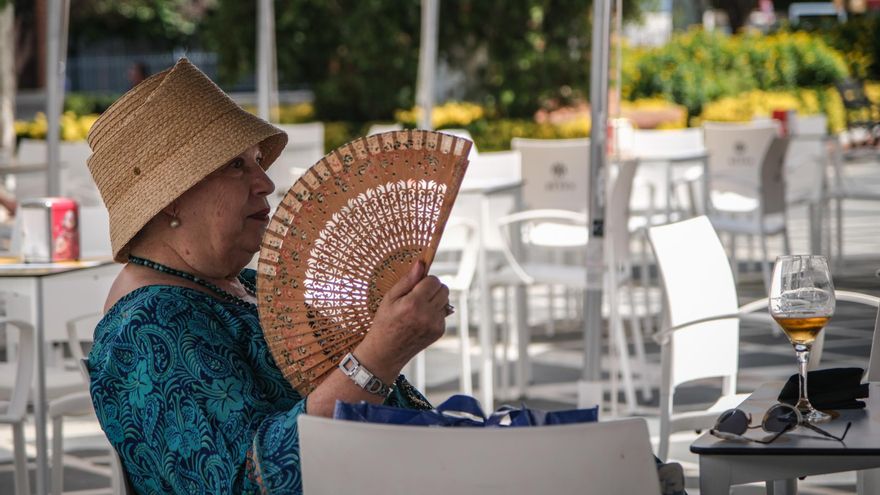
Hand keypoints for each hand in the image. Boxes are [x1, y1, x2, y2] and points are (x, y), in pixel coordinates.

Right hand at [357, 260, 448, 376]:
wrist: (386, 352)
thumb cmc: (384, 323)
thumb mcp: (390, 298)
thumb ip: (407, 280)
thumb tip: (421, 264)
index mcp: (414, 303)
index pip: (434, 281)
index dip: (425, 280)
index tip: (416, 285)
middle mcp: (428, 314)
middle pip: (444, 289)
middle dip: (433, 288)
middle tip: (418, 295)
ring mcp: (435, 324)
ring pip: (446, 301)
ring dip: (436, 300)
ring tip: (418, 308)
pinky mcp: (439, 332)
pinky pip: (443, 313)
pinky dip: (435, 312)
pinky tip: (420, 319)